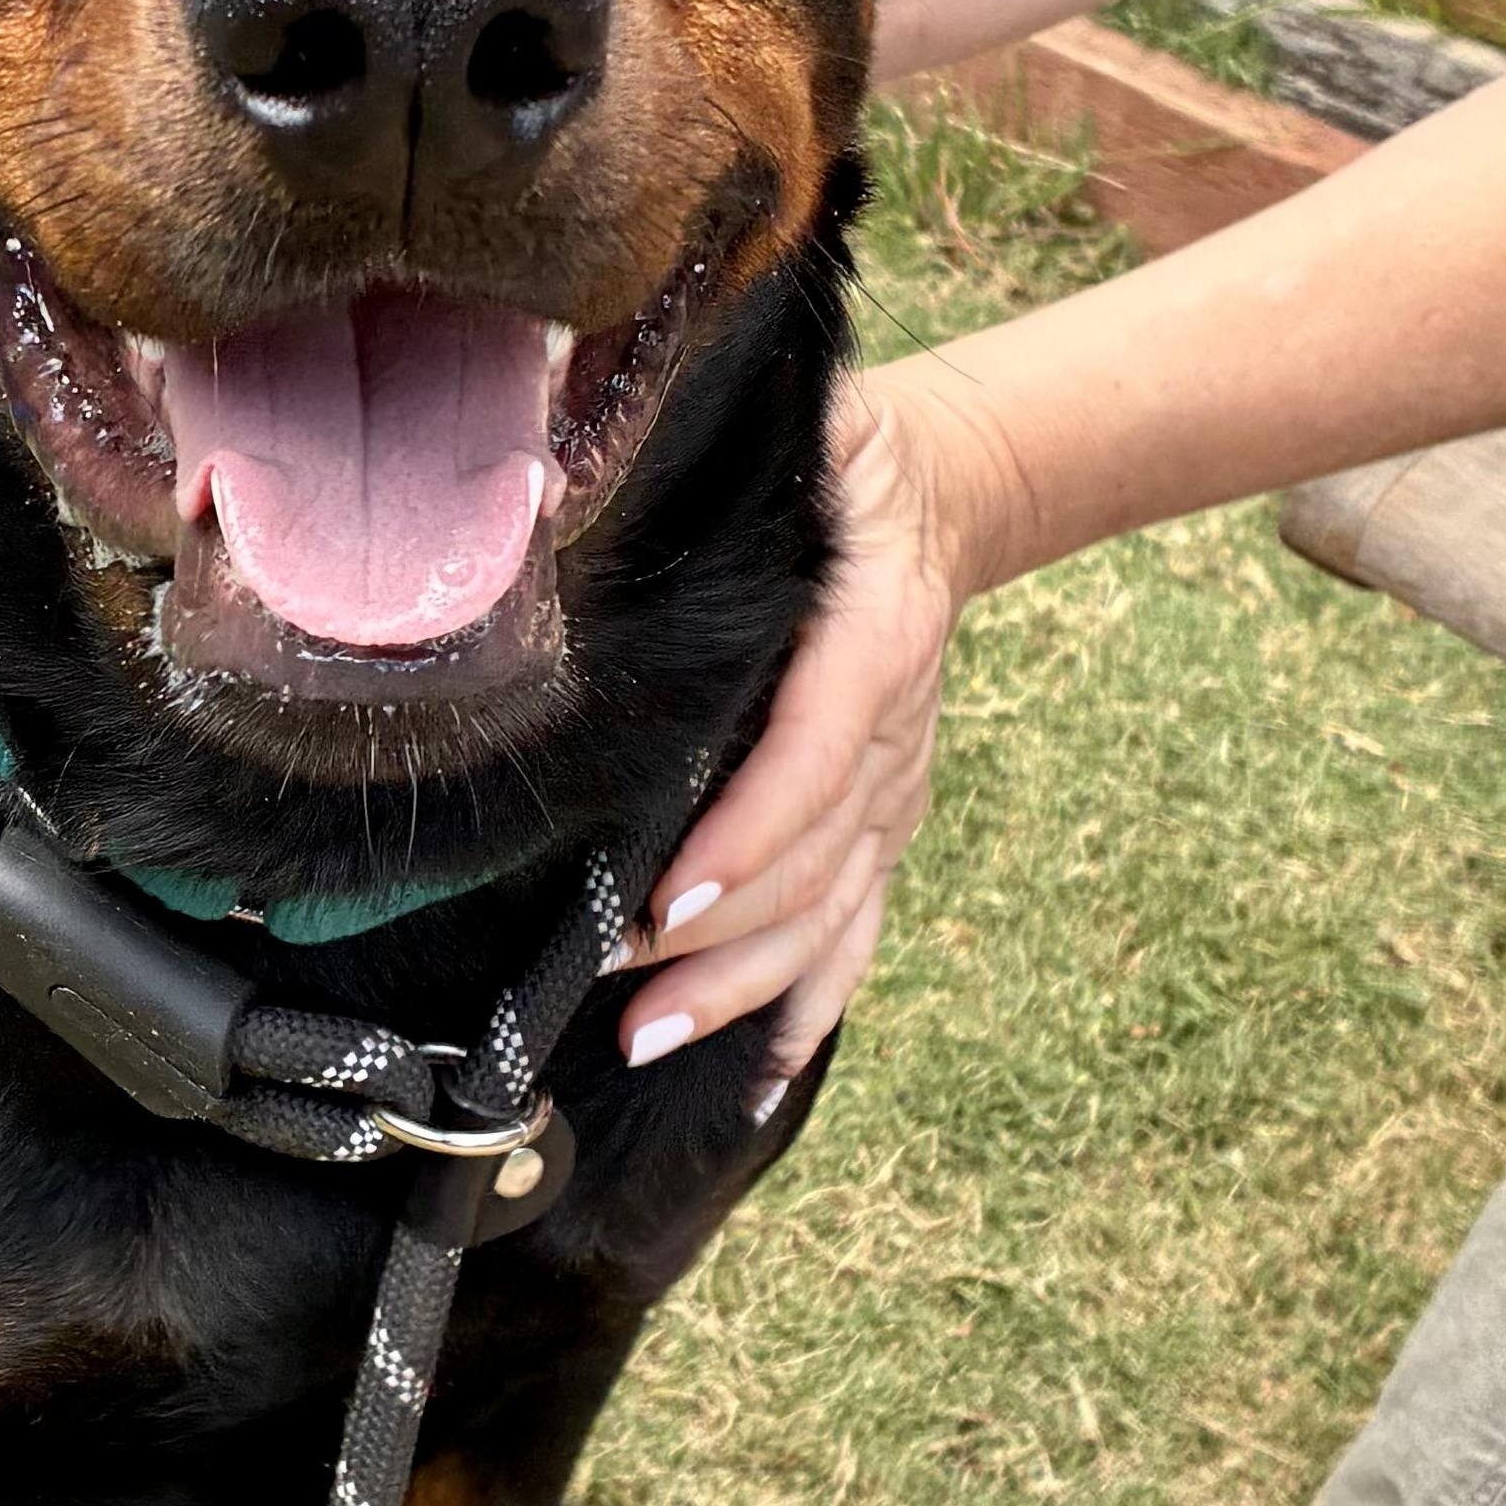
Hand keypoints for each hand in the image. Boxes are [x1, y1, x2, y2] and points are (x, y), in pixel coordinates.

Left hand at [611, 367, 1001, 1110]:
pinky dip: (812, 1002)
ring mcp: (896, 787)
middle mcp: (895, 726)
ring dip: (742, 986)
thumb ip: (712, 457)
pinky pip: (859, 926)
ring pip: (830, 910)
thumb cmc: (838, 460)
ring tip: (649, 1036)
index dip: (749, 832)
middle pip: (815, 859)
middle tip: (615, 977)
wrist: (939, 489)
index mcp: (875, 632)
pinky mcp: (886, 820)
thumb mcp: (801, 435)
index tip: (675, 897)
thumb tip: (566, 478)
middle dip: (717, 936)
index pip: (814, 753)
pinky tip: (757, 1070)